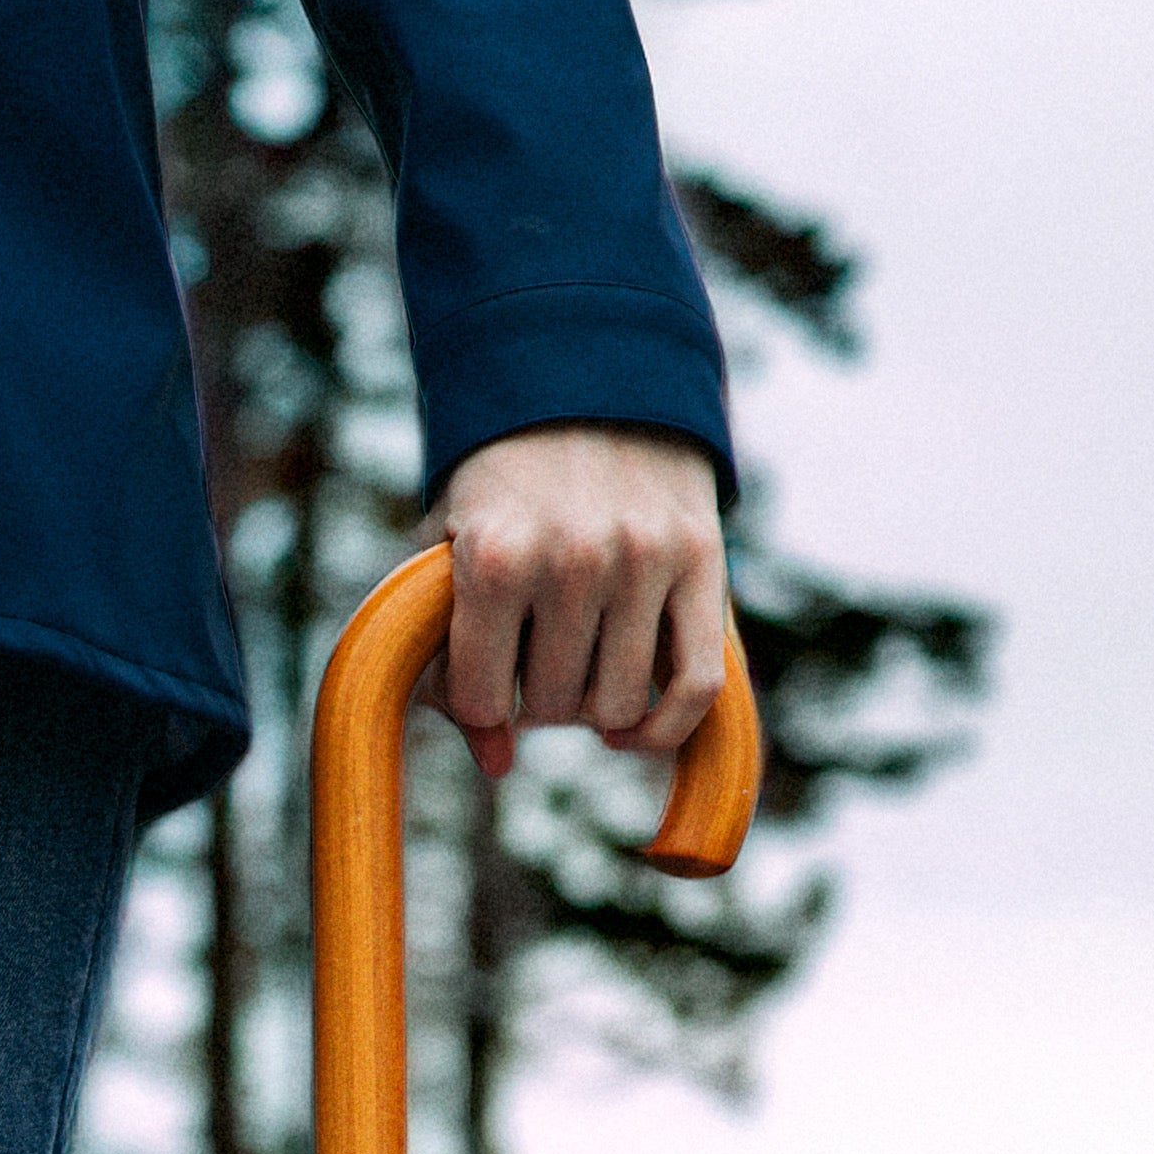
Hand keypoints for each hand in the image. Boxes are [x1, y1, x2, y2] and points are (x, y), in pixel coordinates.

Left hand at [422, 424, 726, 784]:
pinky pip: (698, 687)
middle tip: (536, 651)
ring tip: (580, 664)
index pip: (482, 700)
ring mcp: (645, 561)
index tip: (484, 676)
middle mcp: (575, 559)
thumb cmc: (502, 491)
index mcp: (496, 558)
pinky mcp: (703, 561)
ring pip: (618, 707)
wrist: (587, 386)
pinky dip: (667, 728)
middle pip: (552, 708)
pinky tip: (634, 730)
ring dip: (594, 708)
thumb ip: (450, 663)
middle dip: (536, 696)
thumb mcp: (449, 557)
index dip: (478, 701)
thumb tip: (496, 766)